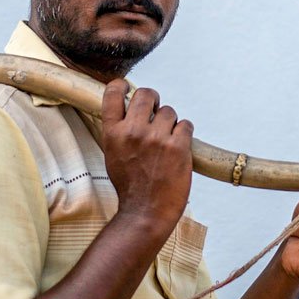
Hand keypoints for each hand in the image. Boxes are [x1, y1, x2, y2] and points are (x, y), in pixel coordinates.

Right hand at [100, 80, 193, 235]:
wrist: (145, 212)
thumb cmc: (130, 186)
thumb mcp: (113, 154)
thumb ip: (119, 131)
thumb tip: (127, 110)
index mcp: (113, 133)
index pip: (113, 94)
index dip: (122, 86)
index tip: (128, 88)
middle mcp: (133, 132)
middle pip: (146, 94)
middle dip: (154, 101)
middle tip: (156, 112)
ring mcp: (156, 138)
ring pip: (169, 111)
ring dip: (171, 123)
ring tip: (167, 141)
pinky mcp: (178, 147)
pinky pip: (186, 124)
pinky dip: (185, 133)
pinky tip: (179, 147)